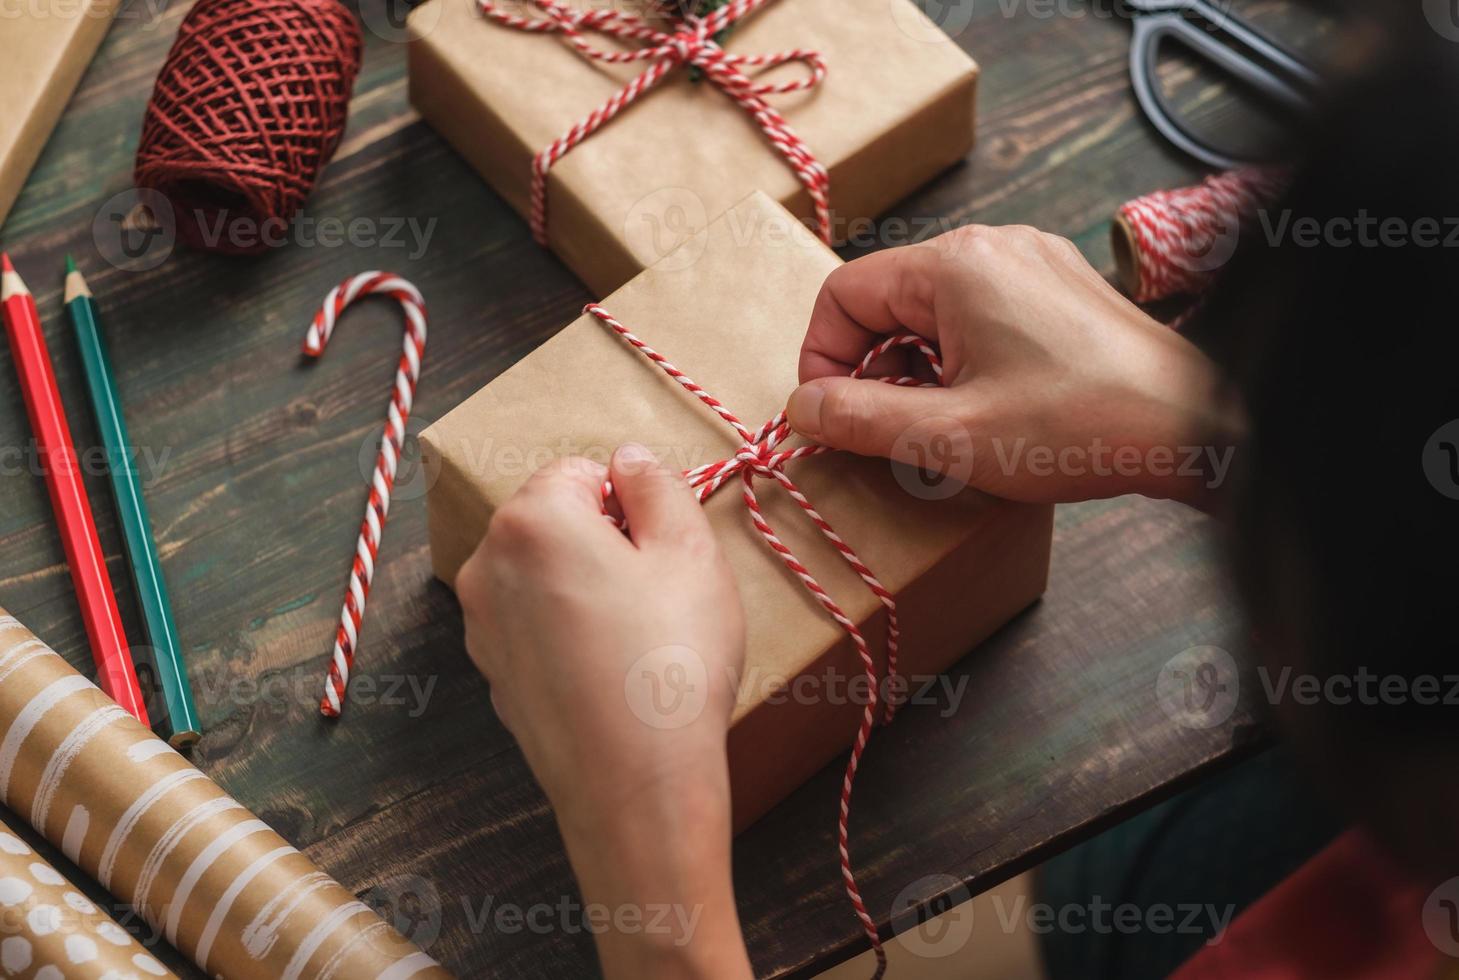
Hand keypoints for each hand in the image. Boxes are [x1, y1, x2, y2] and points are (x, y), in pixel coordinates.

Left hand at [456, 446, 751, 978]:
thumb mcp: (691, 553)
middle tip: (656, 591)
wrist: (634, 786)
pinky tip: (610, 672)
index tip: (661, 548)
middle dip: (602, 541)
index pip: (581, 471)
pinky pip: (534, 626)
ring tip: (637, 636)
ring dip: (584, 586)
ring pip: (542, 575)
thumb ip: (659, 486)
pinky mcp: (492, 674)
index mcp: (532, 520)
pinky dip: (567, 633)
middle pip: (553, 521)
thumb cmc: (670, 661)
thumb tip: (630, 461)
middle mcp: (487, 565)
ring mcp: (481, 625)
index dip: (629, 501)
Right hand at [786, 225, 1240, 506]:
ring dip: (915, 368)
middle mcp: (991, 245)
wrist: (1195, 427)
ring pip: (932, 309)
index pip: (844, 293)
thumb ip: (860, 417)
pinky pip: (978, 313)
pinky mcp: (1058, 288)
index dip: (822, 358)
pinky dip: (959, 359)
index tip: (831, 416)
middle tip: (885, 430)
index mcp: (954, 265)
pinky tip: (984, 408)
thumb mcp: (948, 436)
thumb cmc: (1078, 426)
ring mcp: (1031, 261)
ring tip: (939, 425)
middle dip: (872, 367)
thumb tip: (802, 406)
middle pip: (888, 298)